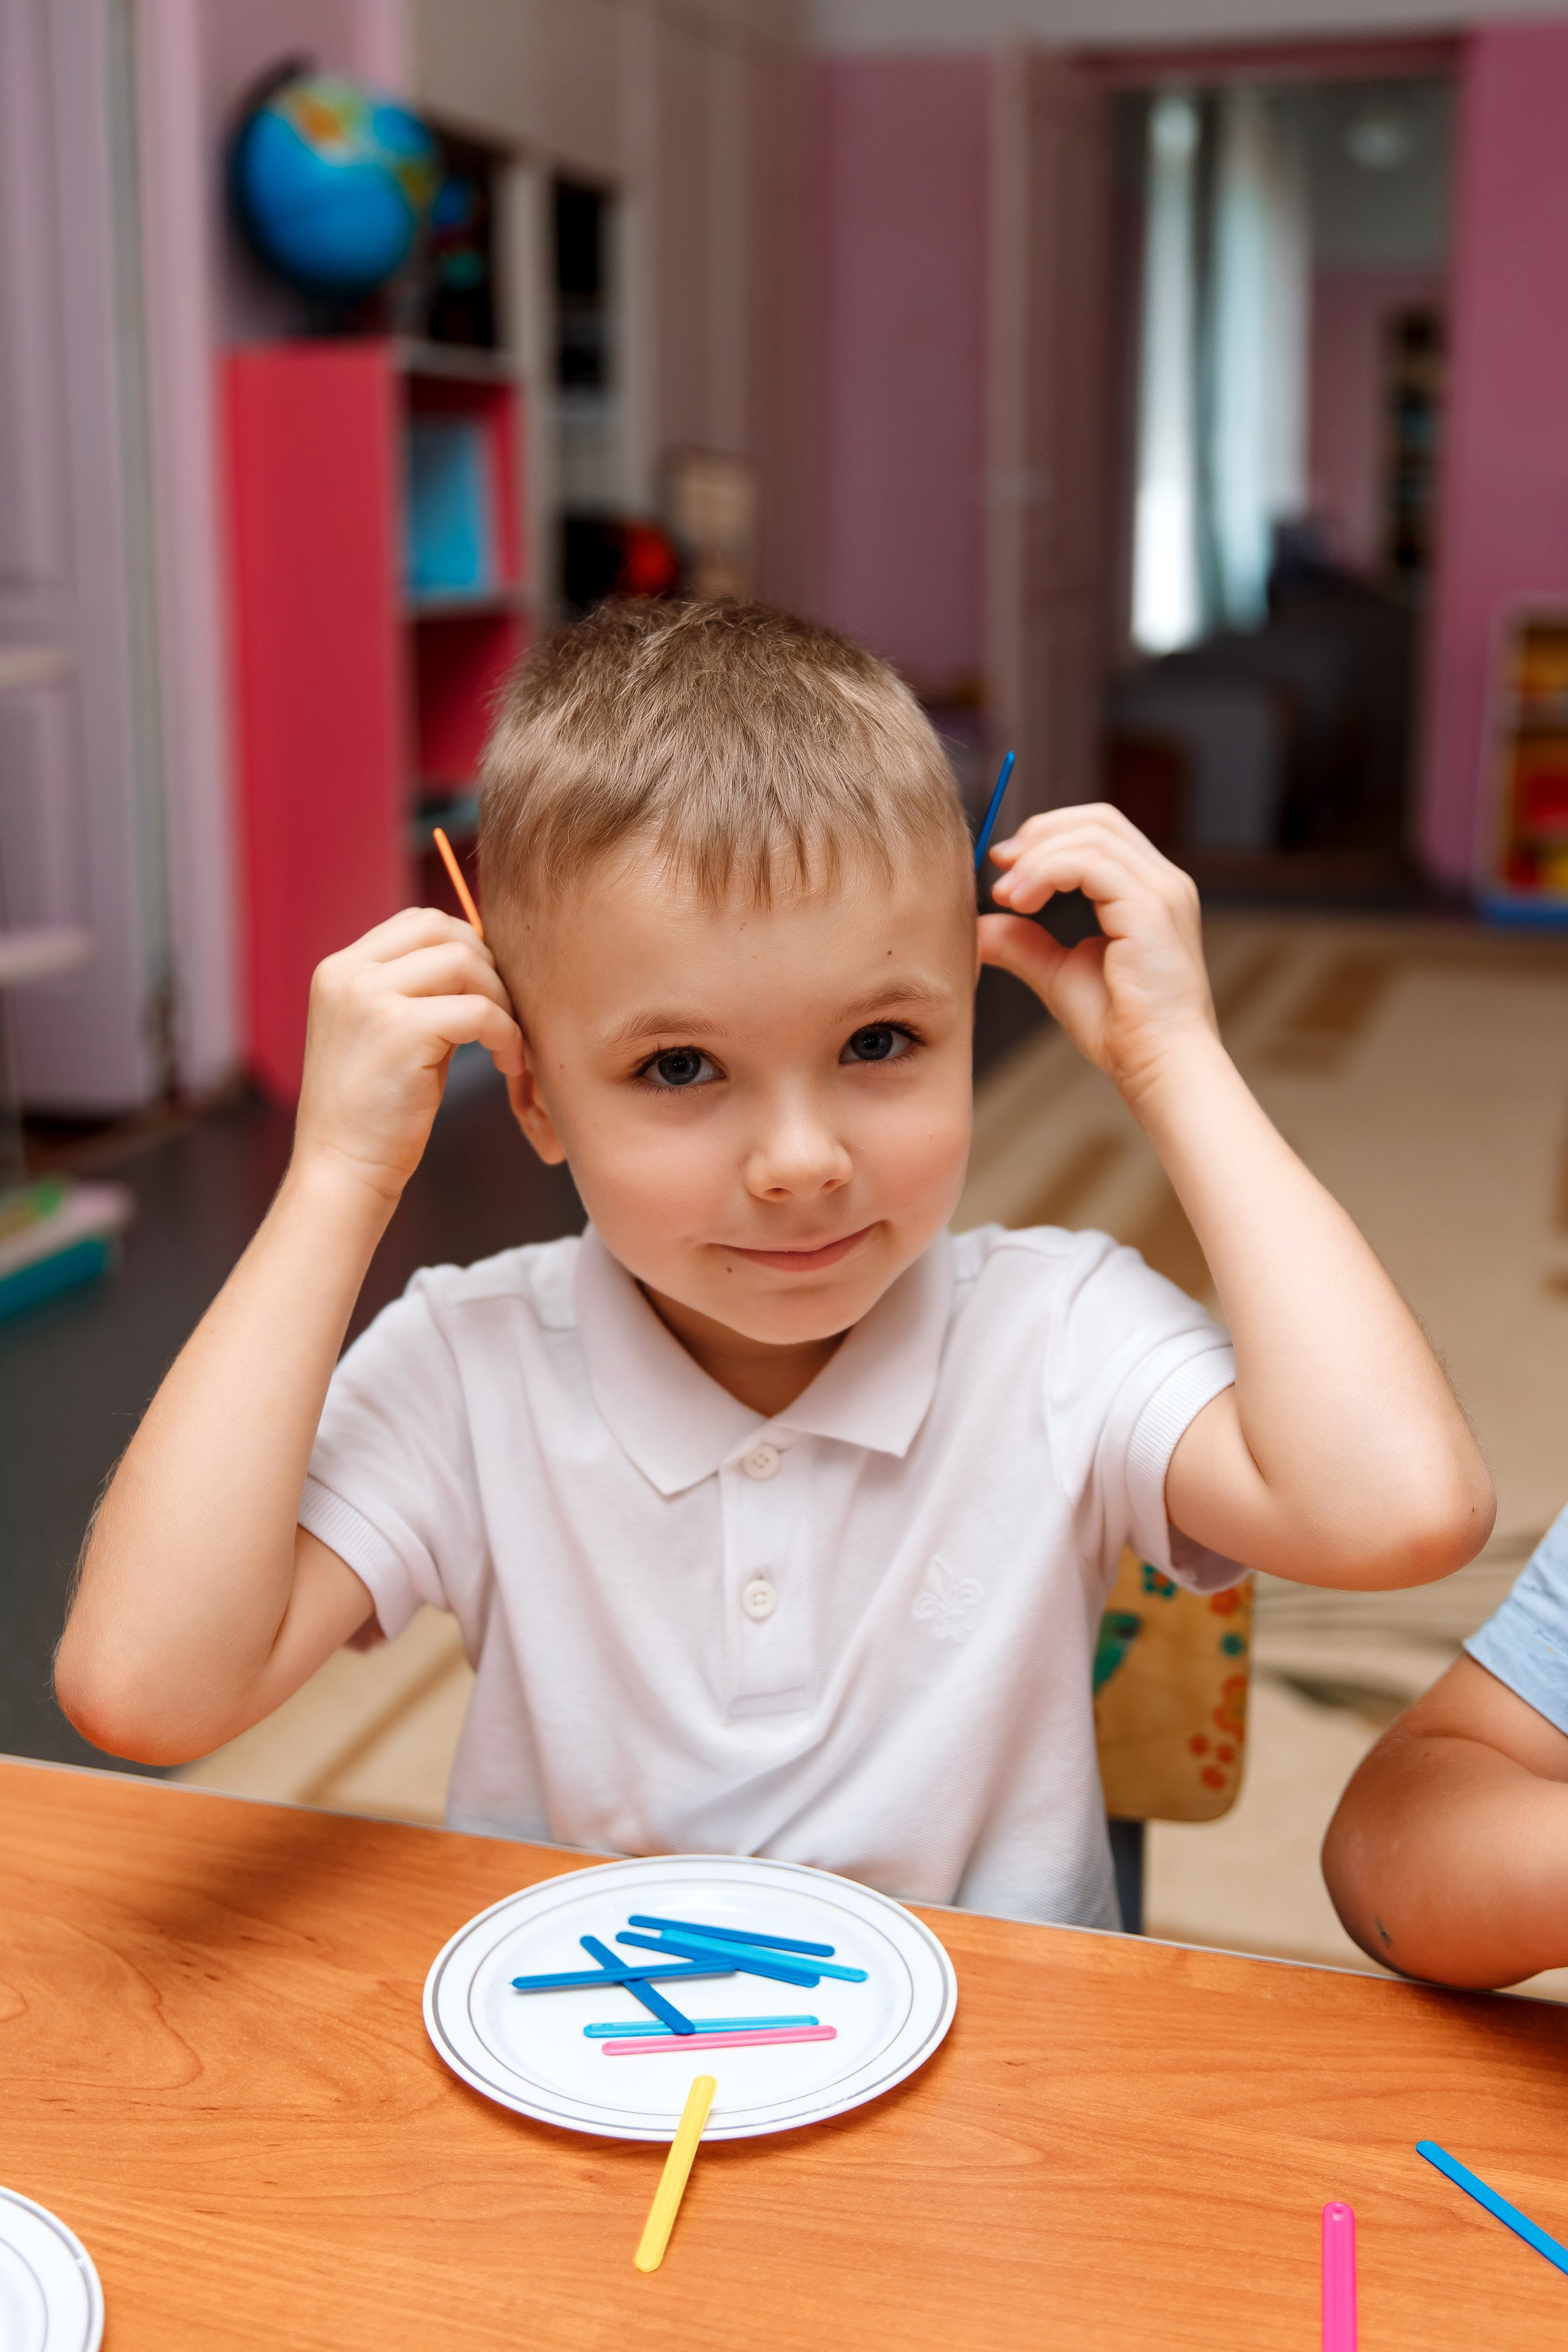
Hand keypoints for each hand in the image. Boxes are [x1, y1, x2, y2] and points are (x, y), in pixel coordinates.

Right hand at [292, 909, 523, 1203]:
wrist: (342, 1169)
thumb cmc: (374, 1112)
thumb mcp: (387, 1033)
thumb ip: (420, 992)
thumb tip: (482, 963)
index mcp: (340, 969)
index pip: (419, 923)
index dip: (467, 949)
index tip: (487, 995)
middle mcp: (348, 973)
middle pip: (444, 930)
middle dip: (488, 969)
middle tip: (502, 1018)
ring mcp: (369, 997)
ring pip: (466, 961)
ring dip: (500, 1001)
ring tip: (506, 1045)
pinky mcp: (399, 1030)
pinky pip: (479, 1011)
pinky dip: (506, 1034)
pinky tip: (507, 1063)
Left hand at [979, 804, 1215, 1102]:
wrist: (1157, 1065)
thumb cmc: (1119, 1028)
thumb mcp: (1058, 974)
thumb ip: (1023, 943)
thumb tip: (980, 926)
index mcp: (1148, 891)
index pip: (1100, 831)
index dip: (1047, 835)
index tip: (1003, 864)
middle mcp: (1163, 882)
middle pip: (1097, 819)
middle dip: (1040, 833)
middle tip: (999, 865)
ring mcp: (1162, 891)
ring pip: (1091, 835)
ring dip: (1036, 858)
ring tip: (1006, 896)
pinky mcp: (1151, 908)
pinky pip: (1089, 863)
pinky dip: (1046, 872)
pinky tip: (1021, 902)